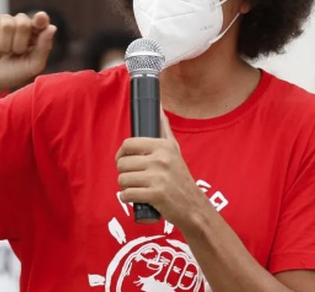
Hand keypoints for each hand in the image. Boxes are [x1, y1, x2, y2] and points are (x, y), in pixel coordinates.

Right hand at [0, 12, 56, 90]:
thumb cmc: (14, 72)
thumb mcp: (33, 65)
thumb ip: (44, 47)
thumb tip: (52, 27)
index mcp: (36, 32)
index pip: (41, 21)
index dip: (41, 19)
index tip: (40, 18)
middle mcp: (21, 23)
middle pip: (24, 23)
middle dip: (19, 44)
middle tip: (15, 53)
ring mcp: (5, 20)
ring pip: (7, 25)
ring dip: (4, 45)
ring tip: (3, 51)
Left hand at [115, 109, 208, 230]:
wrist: (193, 206)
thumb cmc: (180, 177)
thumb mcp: (175, 150)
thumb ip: (164, 129)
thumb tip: (158, 108)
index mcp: (163, 146)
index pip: (128, 144)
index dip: (121, 153)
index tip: (124, 160)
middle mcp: (161, 159)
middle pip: (122, 163)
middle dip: (123, 173)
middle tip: (133, 178)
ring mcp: (159, 178)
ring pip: (123, 180)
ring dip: (125, 187)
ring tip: (136, 187)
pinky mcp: (156, 195)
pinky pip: (127, 195)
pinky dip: (127, 198)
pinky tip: (136, 198)